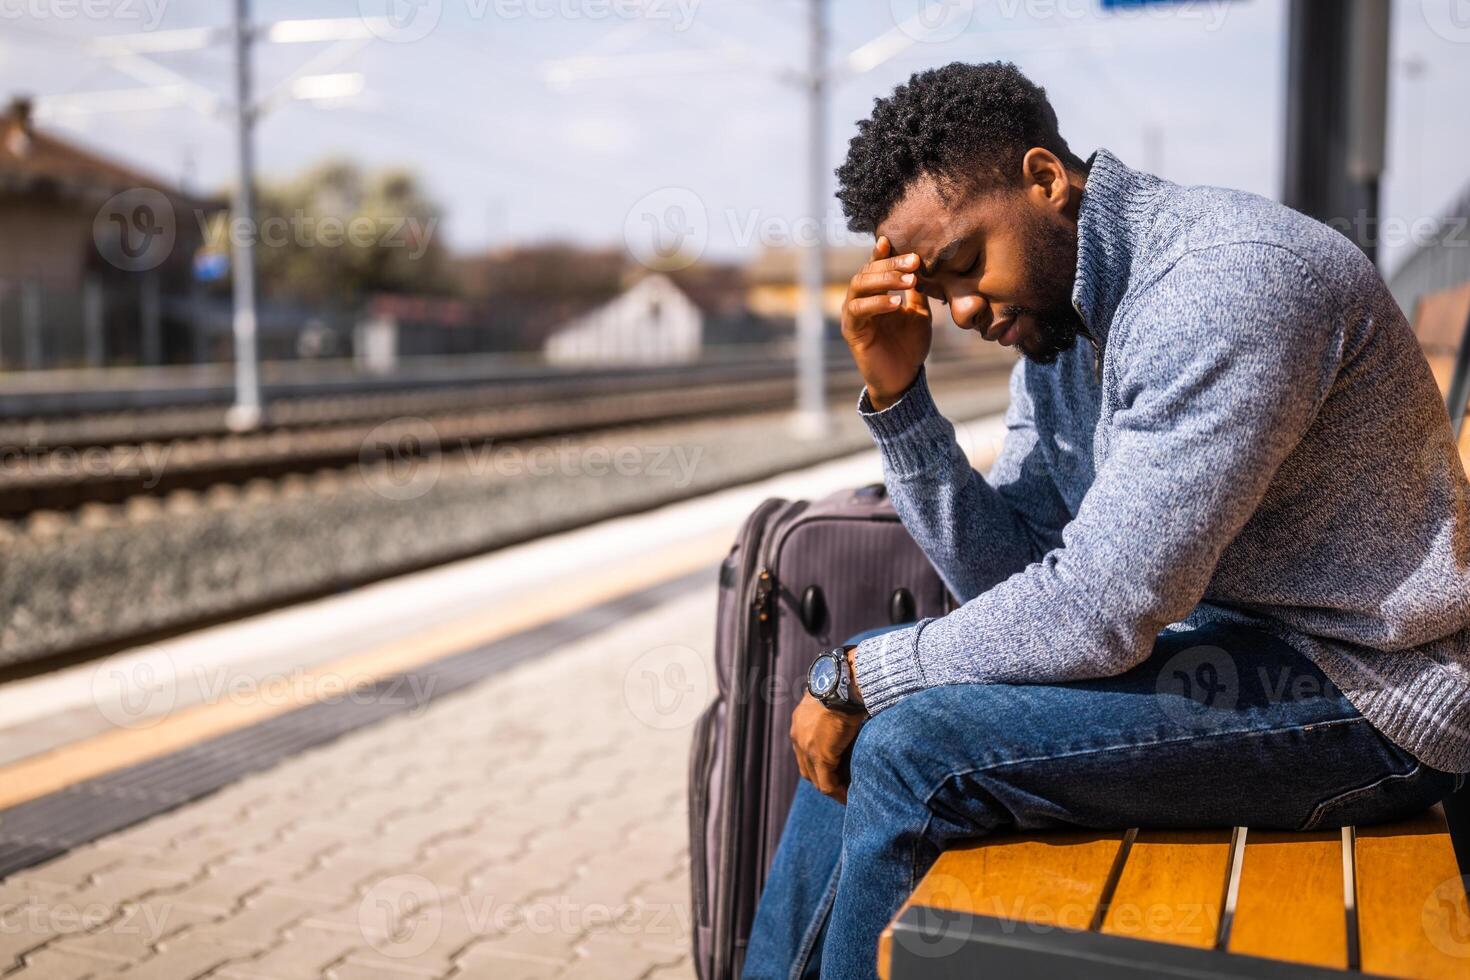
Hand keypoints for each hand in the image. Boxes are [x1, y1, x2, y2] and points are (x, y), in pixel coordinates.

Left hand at [790, 691, 865, 803]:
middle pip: (807, 767)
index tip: (837, 770)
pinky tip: (848, 796)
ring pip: (816, 778)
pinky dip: (837, 793)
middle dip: (824, 778)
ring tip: (846, 794)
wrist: (845, 682)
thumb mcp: (833, 699)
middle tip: (842, 786)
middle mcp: (798, 735)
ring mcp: (806, 746)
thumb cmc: (845, 684)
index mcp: (801, 720)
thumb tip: (845, 716)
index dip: (821, 763)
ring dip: (831, 788)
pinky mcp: (819, 756)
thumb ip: (833, 713)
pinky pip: (826, 783)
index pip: (806, 750)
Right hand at [841, 235, 932, 409]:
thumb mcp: (919, 313)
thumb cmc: (910, 345)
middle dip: (891, 264)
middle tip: (914, 261)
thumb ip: (916, 291)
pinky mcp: (852, 331)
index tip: (896, 241)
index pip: (875, 266)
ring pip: (859, 286)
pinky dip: (877, 303)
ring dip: (884, 280)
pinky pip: (859, 310)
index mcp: (875, 293)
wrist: (903, 378)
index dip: (883, 253)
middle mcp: (860, 300)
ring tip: (909, 281)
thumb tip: (921, 265)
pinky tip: (896, 303)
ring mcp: (853, 314)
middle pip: (867, 271)